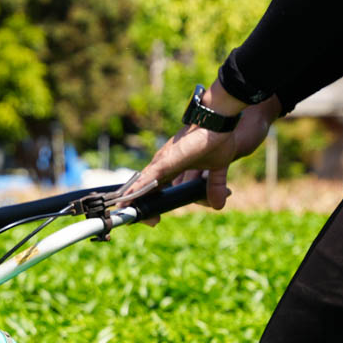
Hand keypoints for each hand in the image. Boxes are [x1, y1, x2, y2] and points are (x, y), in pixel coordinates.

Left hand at [117, 84, 276, 223]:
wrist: (217, 121)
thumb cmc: (216, 139)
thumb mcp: (217, 169)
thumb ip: (215, 186)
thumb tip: (219, 205)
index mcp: (172, 169)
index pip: (156, 189)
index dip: (152, 203)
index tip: (154, 219)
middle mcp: (162, 166)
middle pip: (145, 190)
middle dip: (140, 206)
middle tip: (147, 221)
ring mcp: (161, 163)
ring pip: (141, 186)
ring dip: (132, 201)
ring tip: (123, 212)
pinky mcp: (163, 162)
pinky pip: (146, 179)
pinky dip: (136, 190)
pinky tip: (126, 200)